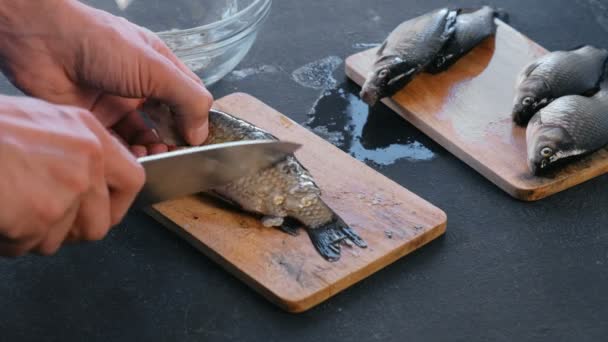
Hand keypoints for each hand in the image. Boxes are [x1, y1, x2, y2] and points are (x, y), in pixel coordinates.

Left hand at [0, 0, 211, 156]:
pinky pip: (117, 144)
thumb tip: (200, 133)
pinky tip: (132, 157)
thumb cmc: (102, 44)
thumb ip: (186, 99)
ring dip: (153, 149)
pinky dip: (128, 154)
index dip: (196, 118)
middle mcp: (140, 87)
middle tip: (176, 152)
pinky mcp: (95, 121)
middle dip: (174, 139)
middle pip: (167, 120)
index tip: (198, 139)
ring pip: (143, 136)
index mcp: (159, 67)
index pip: (188, 96)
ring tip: (155, 154)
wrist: (44, 44)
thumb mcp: (156, 68)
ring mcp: (116, 105)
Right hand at [0, 95, 143, 255]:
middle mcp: (87, 156)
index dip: (116, 204)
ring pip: (63, 238)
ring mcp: (69, 185)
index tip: (101, 213)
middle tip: (44, 223)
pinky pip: (31, 244)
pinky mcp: (44, 212)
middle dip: (71, 232)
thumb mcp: (39, 122)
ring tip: (9, 208)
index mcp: (88, 131)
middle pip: (101, 221)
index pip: (133, 178)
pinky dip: (10, 239)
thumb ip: (73, 150)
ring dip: (34, 235)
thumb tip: (91, 181)